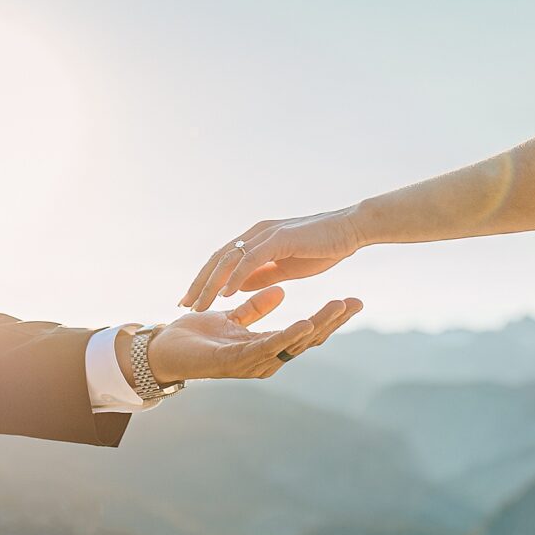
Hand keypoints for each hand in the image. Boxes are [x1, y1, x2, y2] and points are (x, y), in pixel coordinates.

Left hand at [147, 286, 361, 382]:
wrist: (163, 352)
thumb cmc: (194, 337)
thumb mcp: (232, 317)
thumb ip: (255, 307)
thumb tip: (280, 291)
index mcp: (266, 347)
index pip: (305, 332)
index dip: (328, 317)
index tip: (351, 299)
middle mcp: (265, 358)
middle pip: (308, 340)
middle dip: (333, 322)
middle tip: (357, 302)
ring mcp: (253, 363)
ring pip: (293, 343)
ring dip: (318, 326)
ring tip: (338, 309)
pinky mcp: (237, 361)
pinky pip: (268, 347)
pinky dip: (288, 335)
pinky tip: (304, 322)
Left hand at [180, 208, 363, 311]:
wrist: (351, 229)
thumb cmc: (323, 247)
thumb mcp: (285, 266)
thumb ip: (261, 275)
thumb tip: (237, 286)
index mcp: (257, 238)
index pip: (223, 259)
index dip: (206, 280)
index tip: (193, 299)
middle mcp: (256, 233)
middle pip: (217, 258)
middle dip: (199, 283)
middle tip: (183, 304)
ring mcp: (266, 234)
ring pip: (229, 260)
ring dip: (211, 284)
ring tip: (198, 304)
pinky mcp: (279, 239)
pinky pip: (250, 260)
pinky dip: (235, 277)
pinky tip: (225, 295)